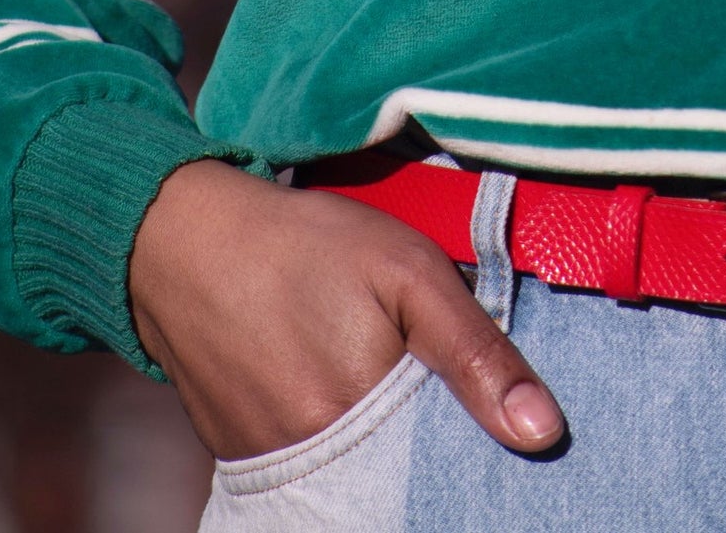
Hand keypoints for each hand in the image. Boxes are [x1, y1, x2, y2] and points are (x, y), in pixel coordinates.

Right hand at [128, 160, 564, 461]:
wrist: (182, 240)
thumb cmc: (303, 245)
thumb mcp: (408, 269)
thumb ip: (476, 349)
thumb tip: (543, 431)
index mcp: (361, 417)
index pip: (444, 469)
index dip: (474, 448)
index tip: (497, 432)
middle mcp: (314, 461)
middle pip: (399, 484)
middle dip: (428, 456)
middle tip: (437, 403)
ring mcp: (272, 466)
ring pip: (356, 480)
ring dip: (384, 453)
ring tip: (386, 394)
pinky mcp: (241, 460)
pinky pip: (311, 472)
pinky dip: (340, 448)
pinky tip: (344, 400)